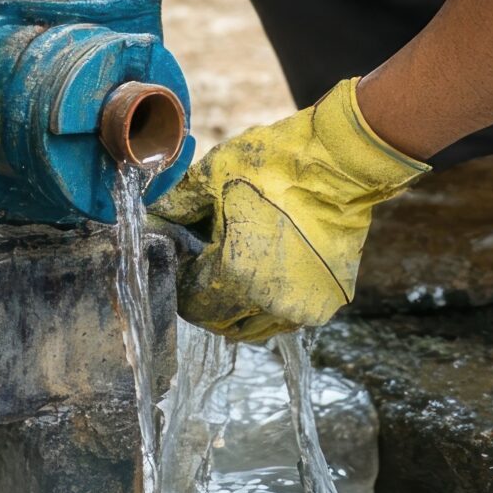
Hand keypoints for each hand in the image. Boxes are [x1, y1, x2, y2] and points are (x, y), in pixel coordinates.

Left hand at [149, 79, 429, 341]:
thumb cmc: (276, 165)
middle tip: (203, 264)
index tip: (182, 256)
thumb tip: (150, 223)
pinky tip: (263, 279)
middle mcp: (268, 302)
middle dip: (204, 297)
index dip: (180, 278)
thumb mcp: (212, 176)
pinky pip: (284, 320)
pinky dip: (268, 308)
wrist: (341, 163)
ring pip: (252, 329)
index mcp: (235, 274)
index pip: (190, 301)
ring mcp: (301, 307)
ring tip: (233, 271)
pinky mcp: (326, 301)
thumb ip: (175, 207)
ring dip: (235, 309)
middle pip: (219, 321)